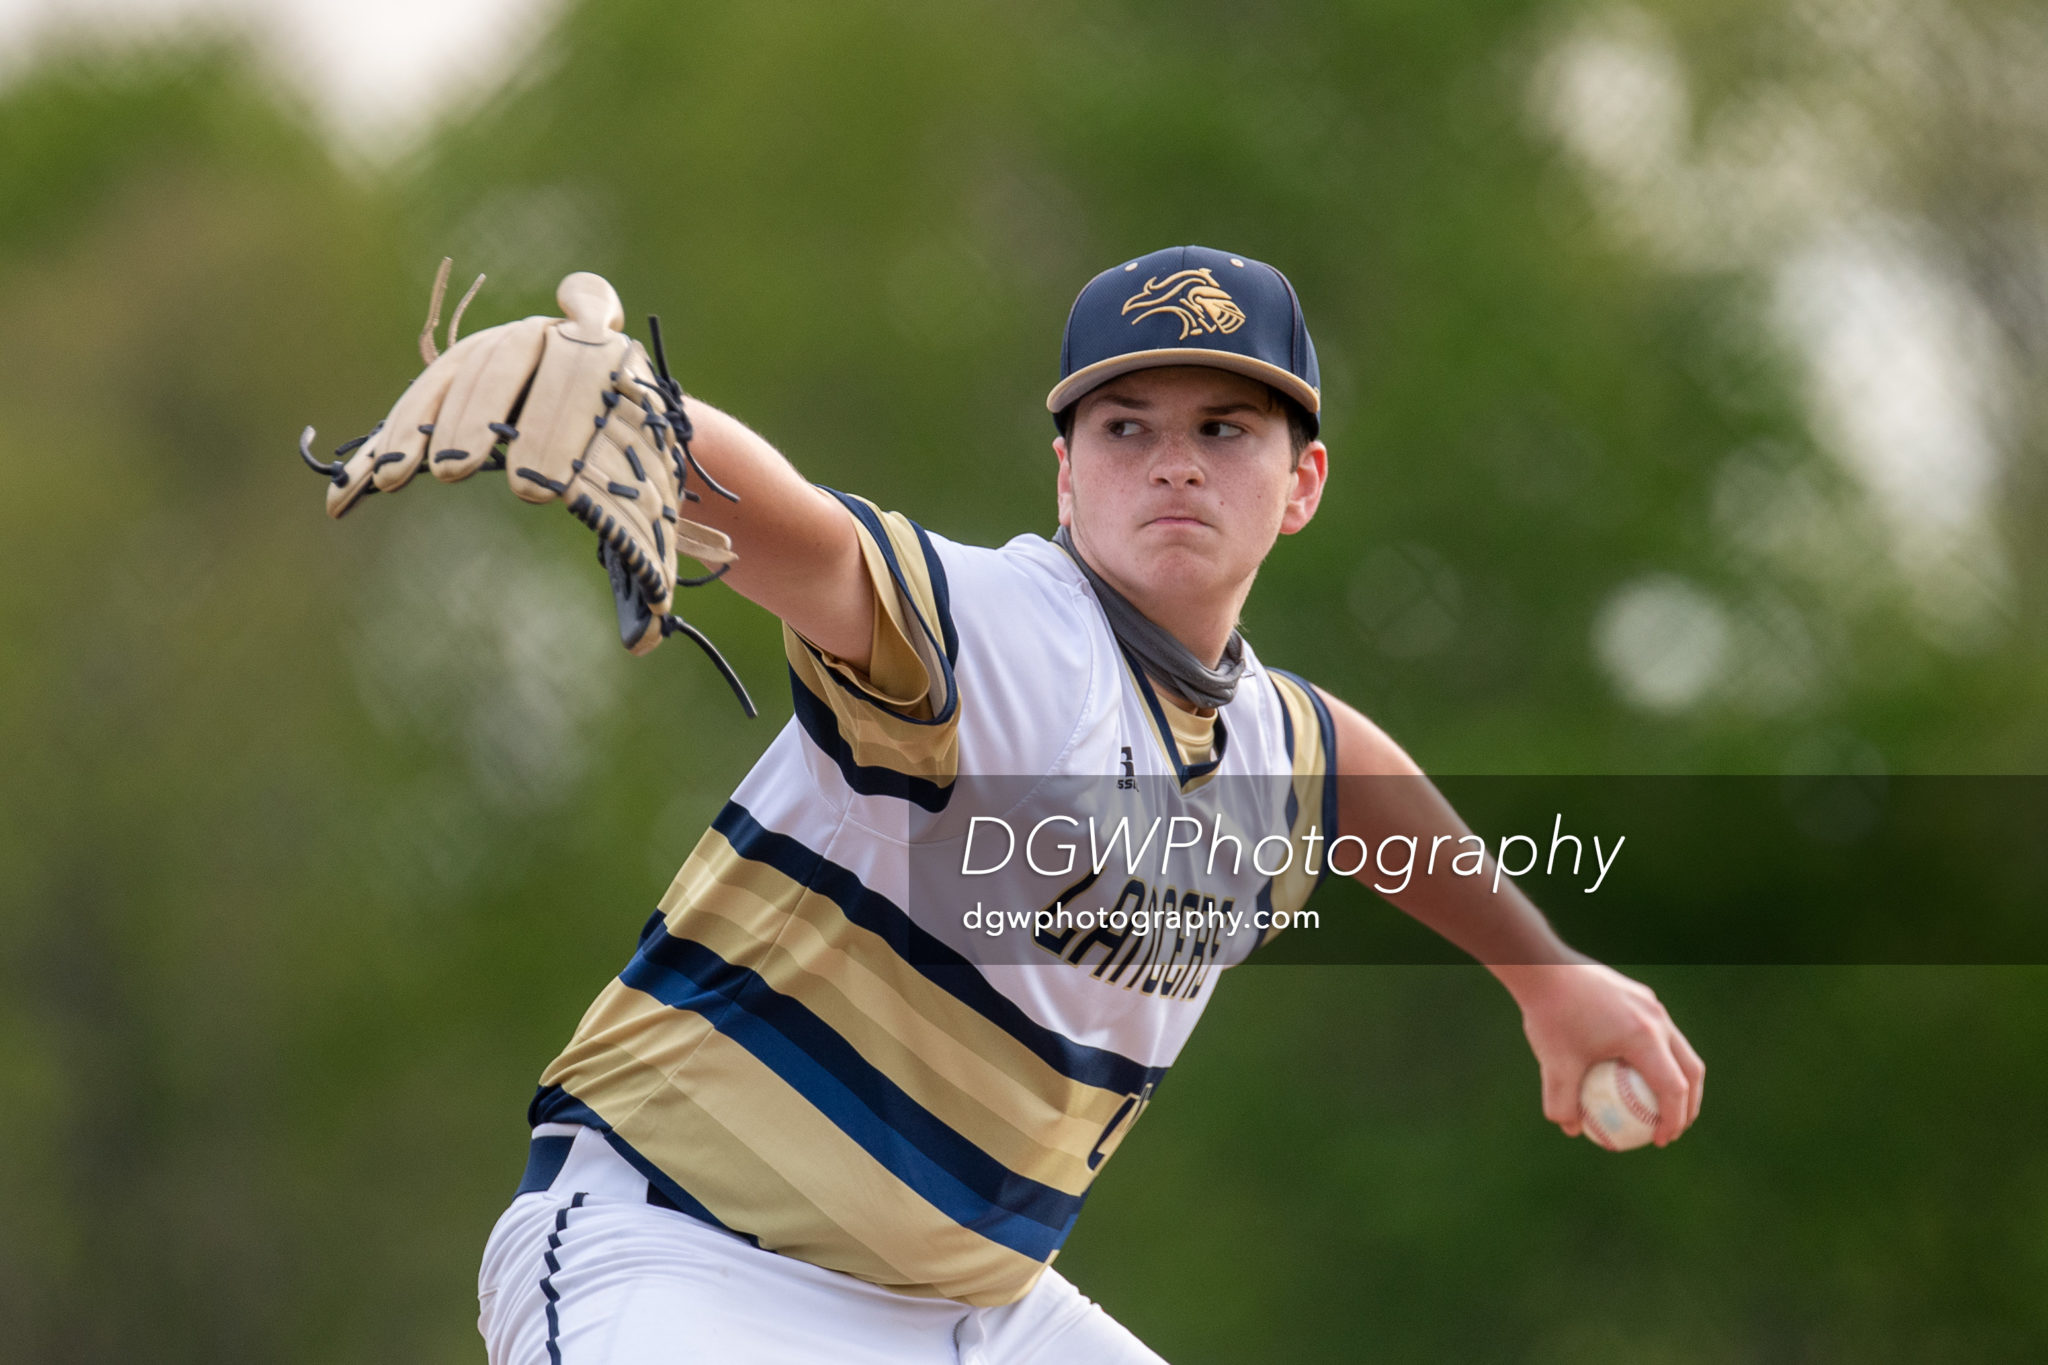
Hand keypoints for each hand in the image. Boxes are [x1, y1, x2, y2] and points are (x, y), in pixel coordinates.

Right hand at [299, 264, 754, 713]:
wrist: (624, 406)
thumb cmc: (641, 473)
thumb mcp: (657, 507)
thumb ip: (650, 565)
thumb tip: (642, 645)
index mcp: (614, 364)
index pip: (586, 381)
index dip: (560, 428)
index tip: (537, 488)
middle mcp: (556, 340)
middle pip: (511, 364)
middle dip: (480, 419)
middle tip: (457, 472)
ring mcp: (503, 350)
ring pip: (457, 374)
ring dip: (420, 424)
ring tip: (397, 477)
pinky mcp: (458, 373)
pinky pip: (416, 402)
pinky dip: (382, 443)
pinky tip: (351, 491)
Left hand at [1500, 961, 1704, 1146]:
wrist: (1541, 966)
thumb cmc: (1549, 1015)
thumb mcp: (1553, 1064)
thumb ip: (1562, 1102)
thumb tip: (1572, 1130)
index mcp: (1644, 1037)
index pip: (1673, 1088)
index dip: (1673, 1120)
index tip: (1660, 1141)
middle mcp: (1656, 1018)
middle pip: (1691, 1069)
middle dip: (1689, 1104)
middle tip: (1672, 1129)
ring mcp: (1651, 1004)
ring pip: (1679, 1049)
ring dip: (1678, 1078)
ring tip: (1660, 1104)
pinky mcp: (1640, 995)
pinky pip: (1660, 1032)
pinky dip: (1660, 1057)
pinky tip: (1634, 1071)